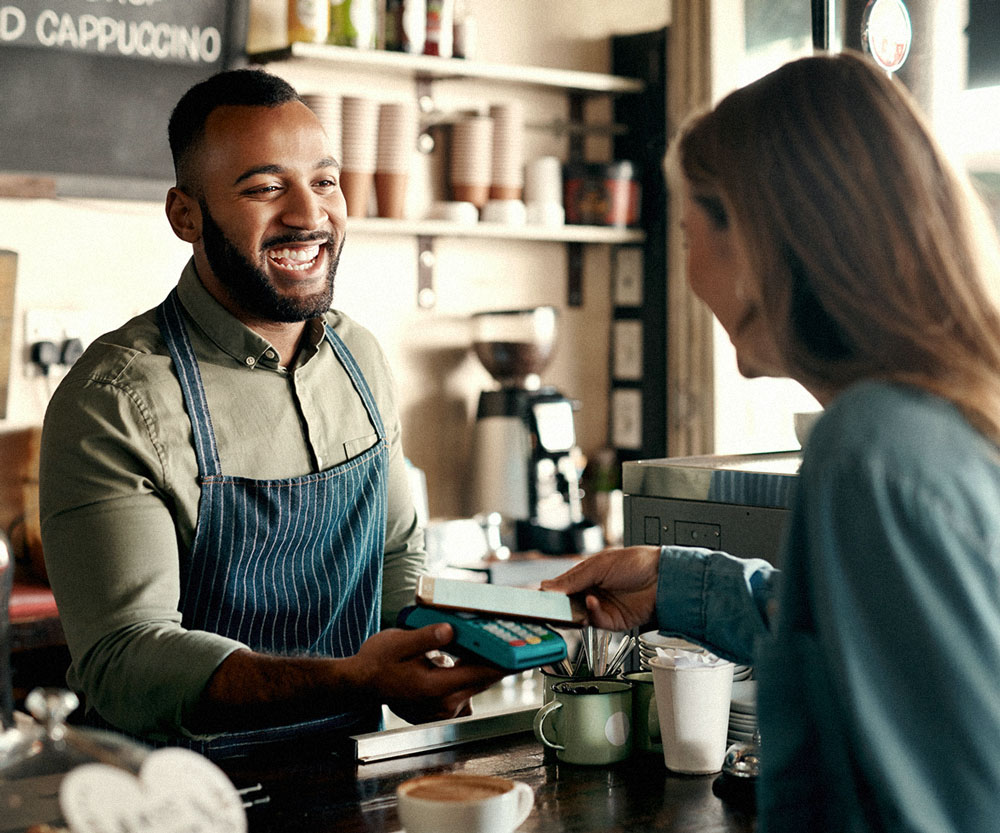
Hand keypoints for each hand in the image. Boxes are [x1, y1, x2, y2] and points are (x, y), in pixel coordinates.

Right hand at [352, 625, 506, 723]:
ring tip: (488, 643)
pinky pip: (464, 692)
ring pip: (474, 685)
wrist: (360, 683)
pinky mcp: (439, 710)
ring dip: (481, 667)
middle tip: (511, 638)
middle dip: (497, 659)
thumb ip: (427, 637)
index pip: (478, 674)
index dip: (503, 662)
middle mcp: (441, 704)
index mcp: (433, 687)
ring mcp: (441, 710)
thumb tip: (451, 630)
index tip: (522, 652)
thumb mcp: (399, 641)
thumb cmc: (377, 661)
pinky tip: (464, 657)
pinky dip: (468, 675)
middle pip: (481, 680)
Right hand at [541, 546, 660, 631]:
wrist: (664, 578)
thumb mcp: (599, 565)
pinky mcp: (612, 622)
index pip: (561, 587)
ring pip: (579, 617)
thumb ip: (573, 578)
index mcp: (586, 576)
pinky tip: (593, 602)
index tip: (538, 598)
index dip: (550, 593)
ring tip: (572, 605)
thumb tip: (547, 587)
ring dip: (574, 612)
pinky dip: (592, 614)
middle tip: (548, 608)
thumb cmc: (637, 563)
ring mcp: (602, 608)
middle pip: (567, 605)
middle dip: (558, 607)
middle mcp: (592, 593)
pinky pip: (595, 622)